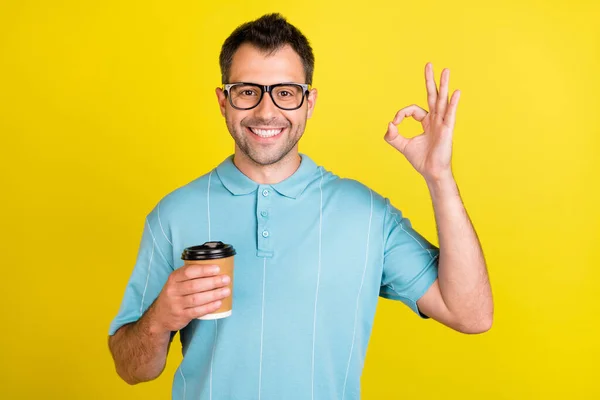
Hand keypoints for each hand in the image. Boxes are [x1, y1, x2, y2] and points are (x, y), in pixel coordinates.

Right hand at [148, 264, 230, 331]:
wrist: (160, 315)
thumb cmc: (175, 294)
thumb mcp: (177, 282)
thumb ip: (191, 276)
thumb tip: (216, 269)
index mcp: (173, 278)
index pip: (188, 272)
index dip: (204, 270)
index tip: (217, 269)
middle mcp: (173, 290)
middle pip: (194, 285)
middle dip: (212, 282)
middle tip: (226, 280)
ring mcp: (176, 304)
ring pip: (196, 299)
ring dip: (213, 294)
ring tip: (226, 291)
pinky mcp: (181, 316)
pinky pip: (197, 311)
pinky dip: (209, 307)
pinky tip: (219, 303)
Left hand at [384, 63, 460, 181]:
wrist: (431, 172)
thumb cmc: (421, 160)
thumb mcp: (402, 146)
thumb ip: (393, 136)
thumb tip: (389, 124)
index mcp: (426, 122)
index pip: (413, 110)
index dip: (401, 113)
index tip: (395, 123)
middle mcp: (435, 120)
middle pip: (432, 96)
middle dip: (430, 80)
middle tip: (429, 64)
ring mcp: (442, 123)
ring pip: (442, 100)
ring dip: (443, 85)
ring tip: (445, 70)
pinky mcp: (447, 129)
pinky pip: (450, 114)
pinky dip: (453, 103)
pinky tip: (456, 92)